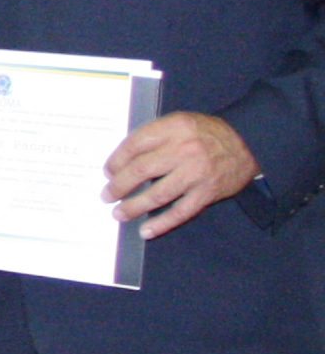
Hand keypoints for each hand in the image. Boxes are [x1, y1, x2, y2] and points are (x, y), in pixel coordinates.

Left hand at [105, 109, 259, 237]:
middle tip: (106, 195)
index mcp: (173, 128)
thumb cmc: (207, 133)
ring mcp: (196, 173)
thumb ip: (154, 136)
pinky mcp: (207, 193)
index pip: (134, 145)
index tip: (108, 172)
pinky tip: (146, 231)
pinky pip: (180, 212)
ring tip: (118, 213)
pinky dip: (162, 224)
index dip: (116, 161)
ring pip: (157, 194)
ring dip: (133, 207)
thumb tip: (122, 161)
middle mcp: (183, 150)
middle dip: (118, 185)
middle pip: (141, 170)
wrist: (248, 143)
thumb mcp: (180, 122)